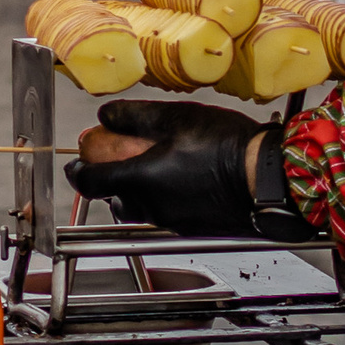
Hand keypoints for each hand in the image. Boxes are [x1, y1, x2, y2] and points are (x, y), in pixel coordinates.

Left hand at [75, 101, 260, 237]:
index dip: (78, 171)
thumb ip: (133, 117)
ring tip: (161, 164)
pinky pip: (164, 214)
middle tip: (126, 155)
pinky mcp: (189, 229)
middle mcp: (149, 208)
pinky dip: (163, 198)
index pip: (89, 183)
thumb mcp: (176, 117)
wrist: (267, 179)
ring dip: (139, 190)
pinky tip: (184, 177)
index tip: (78, 162)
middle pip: (115, 198)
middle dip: (114, 179)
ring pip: (140, 208)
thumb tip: (107, 116)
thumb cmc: (225, 147)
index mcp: (138, 181)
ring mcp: (170, 222)